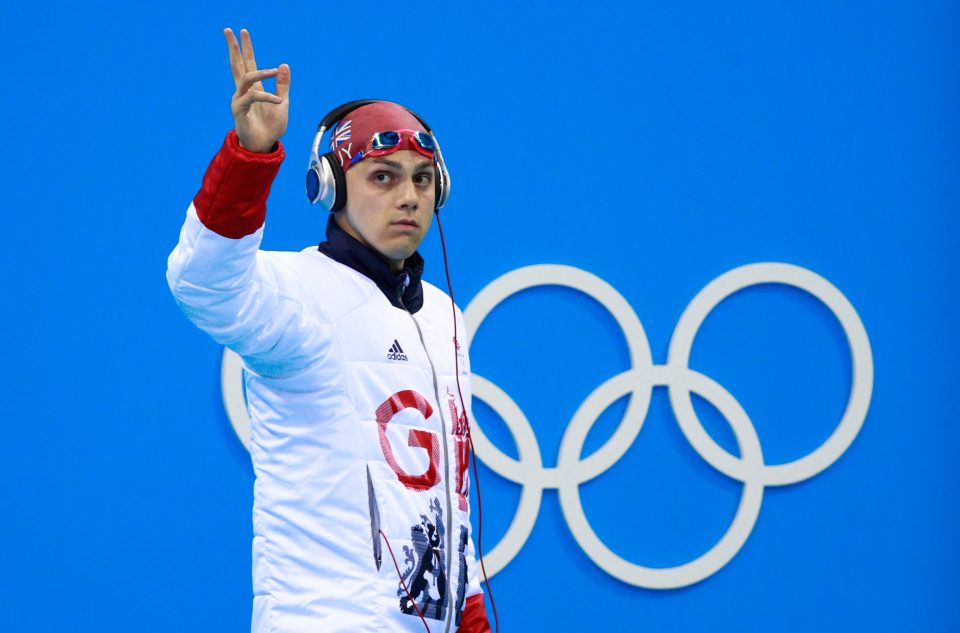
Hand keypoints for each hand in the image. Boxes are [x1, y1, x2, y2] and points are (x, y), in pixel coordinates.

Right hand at [224, 28, 289, 152]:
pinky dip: (267, 97)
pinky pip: (252, 98)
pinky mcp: (239, 110)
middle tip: (229, 30)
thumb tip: (284, 64)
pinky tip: (278, 100)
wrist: (265, 146)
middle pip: (237, 65)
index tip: (242, 31)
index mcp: (253, 88)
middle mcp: (243, 91)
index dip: (246, 48)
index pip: (248, 63)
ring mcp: (239, 100)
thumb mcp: (283, 102)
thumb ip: (283, 85)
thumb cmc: (271, 127)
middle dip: (234, 47)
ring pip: (246, 78)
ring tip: (274, 70)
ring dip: (261, 72)